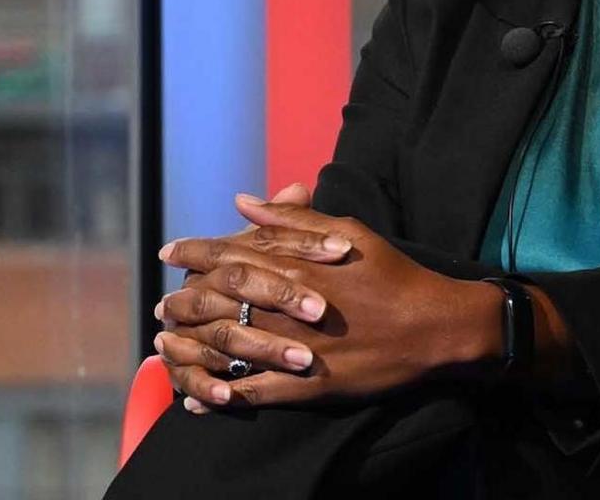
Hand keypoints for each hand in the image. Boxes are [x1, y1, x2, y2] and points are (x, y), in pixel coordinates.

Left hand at [158, 195, 503, 410]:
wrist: (435, 326)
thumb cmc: (392, 272)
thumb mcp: (346, 230)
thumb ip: (291, 217)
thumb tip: (244, 200)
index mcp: (293, 265)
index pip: (227, 255)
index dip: (192, 253)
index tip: (168, 253)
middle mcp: (286, 306)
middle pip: (216, 301)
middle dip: (183, 301)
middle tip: (163, 305)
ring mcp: (295, 347)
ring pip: (226, 348)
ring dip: (191, 347)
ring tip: (168, 345)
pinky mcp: (309, 385)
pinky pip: (254, 393)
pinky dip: (222, 396)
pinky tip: (199, 398)